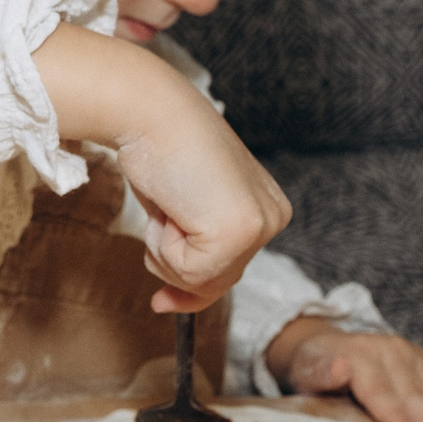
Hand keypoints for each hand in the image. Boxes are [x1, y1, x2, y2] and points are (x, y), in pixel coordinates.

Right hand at [31, 26, 290, 311]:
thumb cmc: (160, 153)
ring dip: (165, 249)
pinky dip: (163, 245)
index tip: (164, 281)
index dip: (186, 274)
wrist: (150, 114)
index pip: (227, 272)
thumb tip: (167, 306)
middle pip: (213, 283)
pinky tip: (170, 206)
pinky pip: (187, 272)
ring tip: (170, 202)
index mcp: (266, 211)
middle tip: (169, 207)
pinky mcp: (238, 232)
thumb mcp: (181, 213)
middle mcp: (271, 219)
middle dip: (174, 255)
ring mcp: (259, 227)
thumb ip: (189, 258)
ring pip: (198, 282)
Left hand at [267, 320, 422, 421]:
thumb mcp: (307, 373)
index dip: (397, 416)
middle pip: (412, 392)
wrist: (324, 345)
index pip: (380, 392)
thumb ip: (323, 374)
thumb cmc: (313, 369)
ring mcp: (411, 351)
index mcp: (359, 355)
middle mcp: (389, 349)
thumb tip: (340, 368)